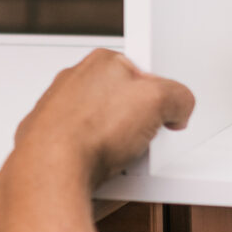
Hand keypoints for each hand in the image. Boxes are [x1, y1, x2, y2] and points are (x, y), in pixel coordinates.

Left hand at [0, 48, 195, 200]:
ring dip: (118, 145)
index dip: (158, 95)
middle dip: (138, 123)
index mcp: (101, 62)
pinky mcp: (52, 142)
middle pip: (122, 104)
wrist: (52, 168)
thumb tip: (179, 108)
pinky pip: (88, 151)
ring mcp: (60, 112)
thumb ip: (178, 97)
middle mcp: (75, 82)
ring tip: (123, 157)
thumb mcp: (158, 101)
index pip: (141, 73)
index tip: (164, 111)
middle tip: (145, 137)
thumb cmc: (89, 130)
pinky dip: (99, 161)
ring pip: (105, 130)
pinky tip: (105, 169)